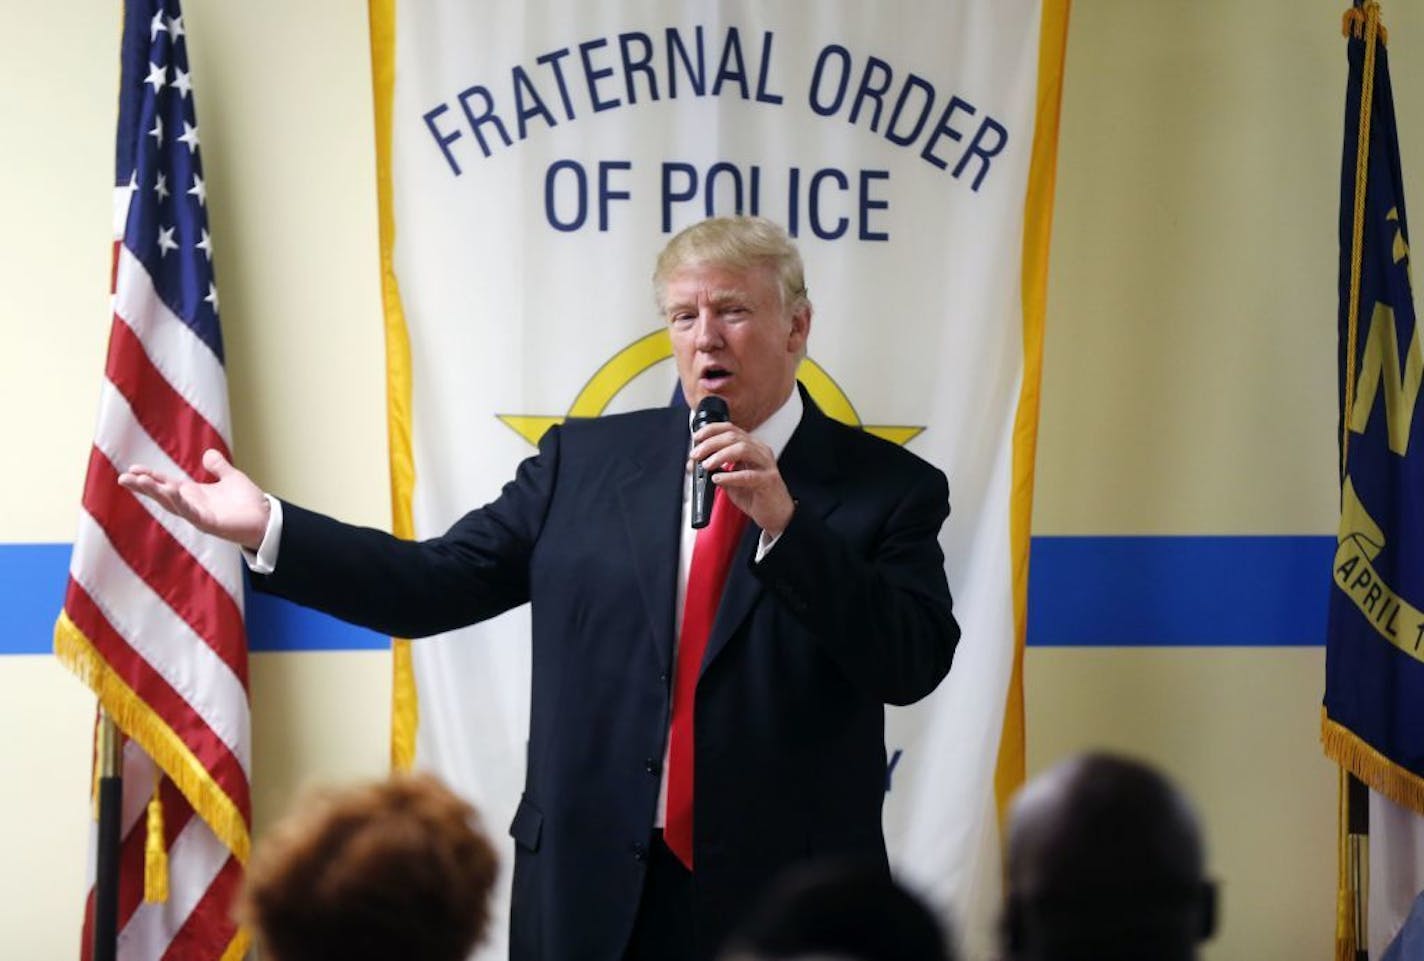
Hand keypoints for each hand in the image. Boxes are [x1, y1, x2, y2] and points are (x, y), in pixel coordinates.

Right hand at [118, 448, 270, 549]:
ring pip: (171, 503)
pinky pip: (189, 512)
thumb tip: (208, 454)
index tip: (133, 469)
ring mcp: (198, 515)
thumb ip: (219, 467)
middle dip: (143, 487)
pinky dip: (178, 502)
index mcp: (195, 494)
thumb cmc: (248, 502)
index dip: (151, 477)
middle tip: (123, 477)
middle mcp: (192, 505)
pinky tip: (168, 491)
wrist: (266, 518)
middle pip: (162, 495)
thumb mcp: (231, 478)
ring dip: (155, 492)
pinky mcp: (208, 523)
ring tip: (138, 481)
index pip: (167, 484)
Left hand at [690, 422, 794, 534]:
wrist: (776, 514)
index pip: (731, 429)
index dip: (712, 430)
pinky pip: (748, 475)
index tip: (697, 437)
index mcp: (752, 447)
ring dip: (720, 455)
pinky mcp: (768, 481)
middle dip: (711, 444)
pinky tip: (718, 479)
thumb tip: (696, 465)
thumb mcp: (733, 479)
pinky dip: (730, 476)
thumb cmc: (756, 495)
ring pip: (743, 449)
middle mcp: (760, 452)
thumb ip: (718, 470)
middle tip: (696, 454)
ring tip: (707, 464)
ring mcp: (766, 465)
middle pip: (733, 437)